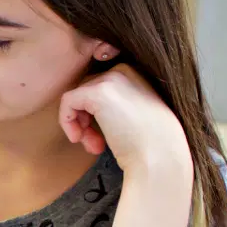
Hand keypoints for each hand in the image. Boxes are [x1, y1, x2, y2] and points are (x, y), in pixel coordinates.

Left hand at [59, 63, 189, 177]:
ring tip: (91, 146)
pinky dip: (67, 121)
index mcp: (135, 74)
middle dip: (86, 120)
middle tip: (94, 144)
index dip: (95, 114)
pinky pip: (68, 101)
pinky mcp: (97, 92)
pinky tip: (78, 139)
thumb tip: (85, 110)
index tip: (101, 138)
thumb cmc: (152, 145)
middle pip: (87, 92)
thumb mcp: (136, 115)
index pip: (100, 87)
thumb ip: (115, 105)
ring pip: (76, 97)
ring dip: (79, 124)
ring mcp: (111, 79)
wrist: (160, 156)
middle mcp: (124, 70)